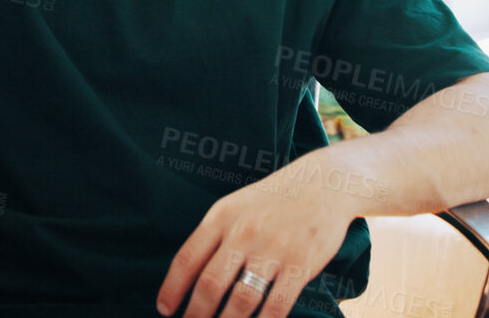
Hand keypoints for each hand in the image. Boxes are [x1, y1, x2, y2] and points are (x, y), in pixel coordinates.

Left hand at [156, 165, 360, 317]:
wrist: (324, 183)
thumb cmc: (273, 200)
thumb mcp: (235, 206)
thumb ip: (213, 236)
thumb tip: (189, 276)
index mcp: (221, 217)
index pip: (187, 258)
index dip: (172, 289)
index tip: (165, 309)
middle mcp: (243, 233)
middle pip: (210, 284)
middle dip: (196, 314)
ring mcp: (273, 249)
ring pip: (241, 300)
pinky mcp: (300, 264)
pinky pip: (276, 305)